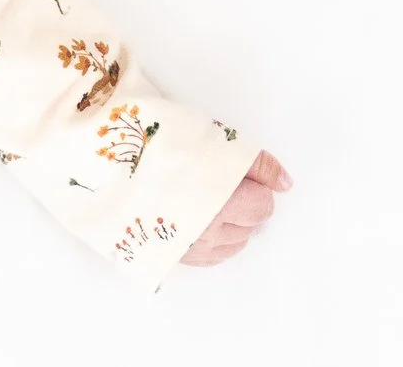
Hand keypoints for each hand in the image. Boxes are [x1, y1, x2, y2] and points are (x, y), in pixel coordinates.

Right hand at [179, 150, 293, 268]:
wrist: (117, 168)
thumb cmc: (169, 152)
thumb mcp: (219, 146)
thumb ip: (259, 165)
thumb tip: (285, 183)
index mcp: (217, 204)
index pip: (263, 205)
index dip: (256, 187)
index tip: (239, 176)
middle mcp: (206, 233)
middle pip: (252, 225)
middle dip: (246, 204)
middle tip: (222, 184)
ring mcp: (193, 248)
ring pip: (237, 243)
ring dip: (233, 224)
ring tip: (213, 200)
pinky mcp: (181, 256)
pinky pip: (216, 255)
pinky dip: (217, 239)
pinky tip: (205, 218)